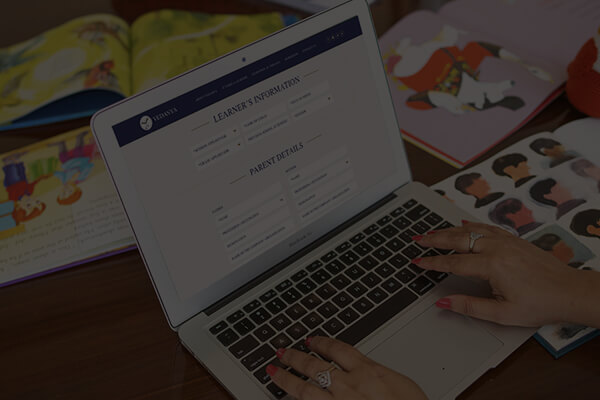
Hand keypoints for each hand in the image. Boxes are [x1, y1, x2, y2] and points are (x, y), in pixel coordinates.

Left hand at [268, 336, 426, 399]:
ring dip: (286, 378)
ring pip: (305, 388)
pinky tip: (288, 398)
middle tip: (281, 351)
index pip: (337, 350)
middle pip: (315, 365)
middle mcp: (350, 386)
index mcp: (369, 371)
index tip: (311, 340)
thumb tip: (369, 370)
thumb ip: (378, 374)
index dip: (321, 343)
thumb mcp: (401, 383)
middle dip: (295, 357)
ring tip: (273, 371)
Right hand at [414, 221, 580, 326]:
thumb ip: (469, 306)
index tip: (417, 262)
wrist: (570, 292)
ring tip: (433, 231)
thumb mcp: (502, 313)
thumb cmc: (541, 304)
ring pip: (471, 230)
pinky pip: (487, 227)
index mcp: (492, 265)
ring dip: (449, 230)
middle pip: (457, 239)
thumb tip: (444, 302)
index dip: (432, 262)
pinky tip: (464, 223)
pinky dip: (472, 225)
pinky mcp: (515, 239)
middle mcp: (497, 248)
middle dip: (434, 239)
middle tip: (417, 239)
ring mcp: (506, 241)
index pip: (453, 262)